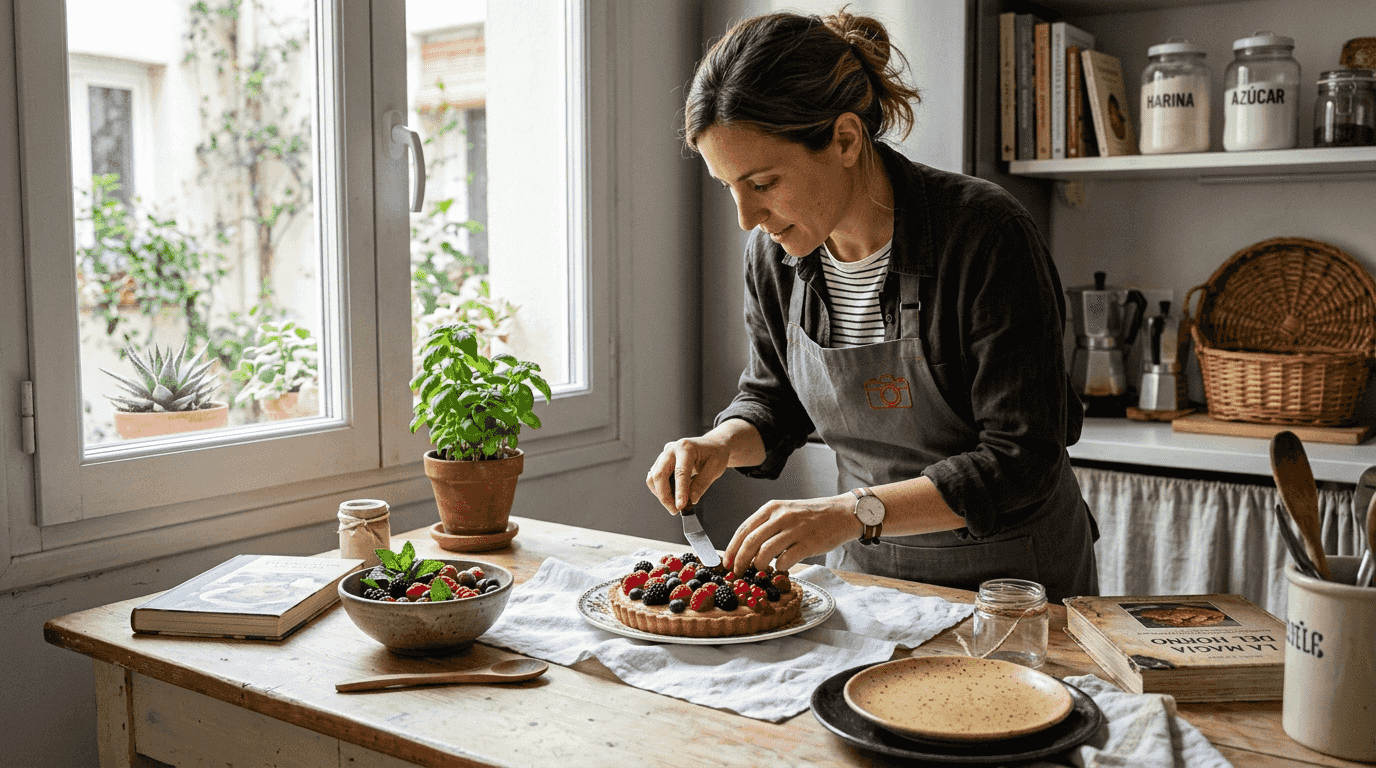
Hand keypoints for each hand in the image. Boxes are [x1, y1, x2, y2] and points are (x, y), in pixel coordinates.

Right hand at [646, 436, 731, 513]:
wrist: (711, 445)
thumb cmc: (715, 454)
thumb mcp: (715, 468)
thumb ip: (702, 484)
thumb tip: (691, 500)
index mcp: (686, 448)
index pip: (680, 473)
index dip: (680, 491)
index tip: (680, 507)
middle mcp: (671, 449)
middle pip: (659, 474)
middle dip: (664, 496)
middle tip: (675, 510)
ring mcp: (664, 455)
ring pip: (654, 478)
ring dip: (662, 494)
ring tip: (676, 503)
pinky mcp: (661, 462)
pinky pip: (654, 478)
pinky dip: (661, 490)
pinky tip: (673, 494)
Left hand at [724, 494, 860, 572]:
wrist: (842, 513)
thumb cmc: (812, 516)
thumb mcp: (786, 512)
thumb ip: (767, 526)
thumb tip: (746, 548)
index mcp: (772, 508)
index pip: (744, 529)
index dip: (732, 548)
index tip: (727, 562)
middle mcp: (781, 517)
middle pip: (750, 541)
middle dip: (740, 560)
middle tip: (736, 572)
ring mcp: (795, 530)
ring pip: (765, 552)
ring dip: (758, 565)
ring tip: (759, 570)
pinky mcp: (808, 543)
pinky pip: (785, 560)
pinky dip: (779, 567)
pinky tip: (780, 568)